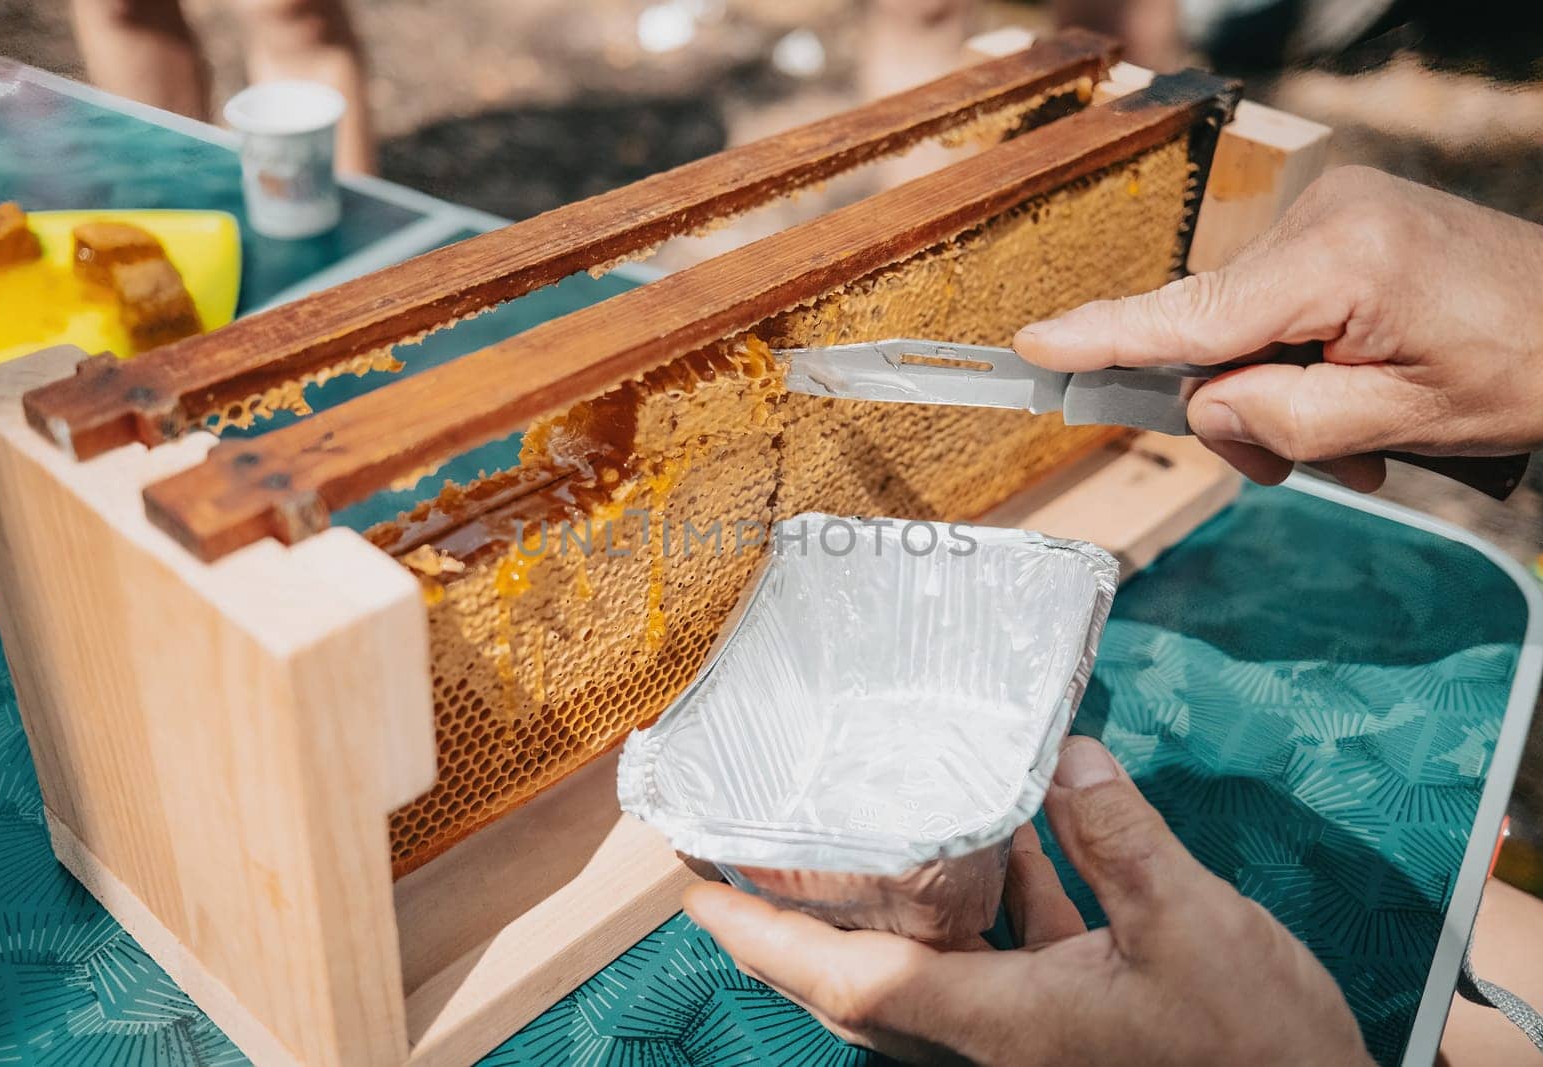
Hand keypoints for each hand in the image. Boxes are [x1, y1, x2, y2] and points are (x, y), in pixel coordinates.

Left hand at [684, 737, 1371, 1065]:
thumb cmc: (1252, 1048)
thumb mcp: (1190, 923)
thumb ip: (1119, 836)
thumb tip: (1068, 757)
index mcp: (998, 1021)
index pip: (846, 979)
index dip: (762, 938)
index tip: (696, 897)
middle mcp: (996, 1034)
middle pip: (864, 976)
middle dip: (794, 924)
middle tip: (745, 860)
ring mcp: (1034, 1032)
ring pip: (933, 960)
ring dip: (893, 899)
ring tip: (857, 827)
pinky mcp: (1076, 1021)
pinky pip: (1006, 952)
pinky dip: (995, 896)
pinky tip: (1016, 830)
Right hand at [1012, 166, 1542, 491]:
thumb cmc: (1525, 372)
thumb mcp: (1399, 424)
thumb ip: (1280, 418)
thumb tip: (1201, 403)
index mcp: (1339, 261)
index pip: (1191, 314)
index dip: (1104, 337)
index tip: (1030, 344)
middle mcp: (1325, 217)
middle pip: (1213, 332)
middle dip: (1242, 409)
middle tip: (1304, 469)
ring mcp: (1335, 211)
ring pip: (1245, 326)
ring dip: (1280, 394)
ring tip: (1361, 443)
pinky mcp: (1346, 220)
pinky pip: (1281, 302)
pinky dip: (1302, 359)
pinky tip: (1358, 397)